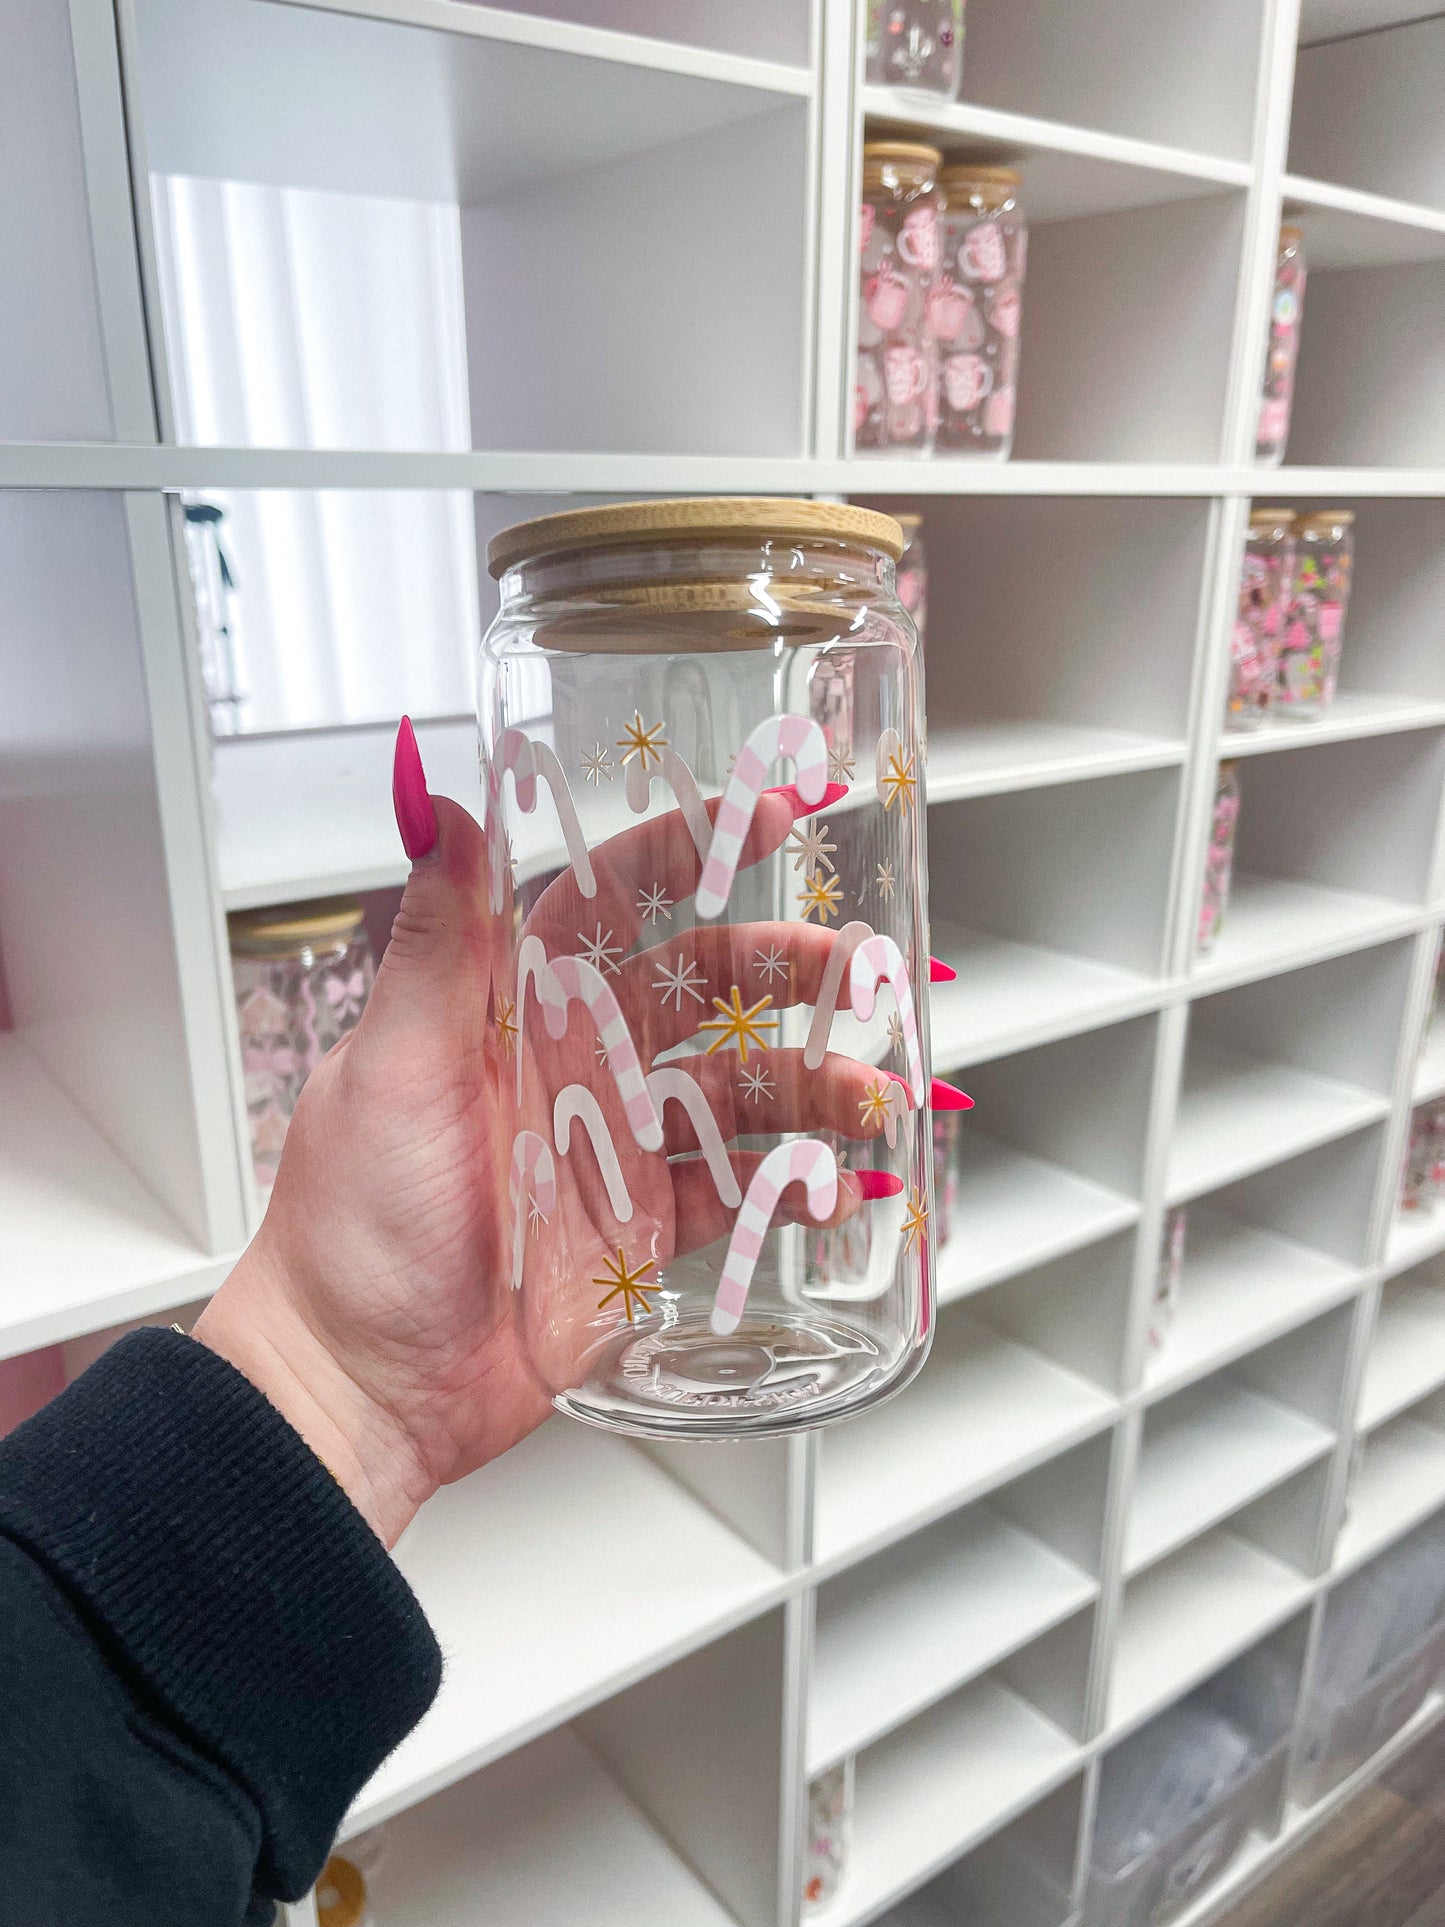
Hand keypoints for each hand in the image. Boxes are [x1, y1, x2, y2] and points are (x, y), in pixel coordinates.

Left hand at [196, 723, 907, 1545]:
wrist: (360, 1385)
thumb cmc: (352, 1225)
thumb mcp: (392, 1067)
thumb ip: (434, 946)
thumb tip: (442, 812)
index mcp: (513, 1009)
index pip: (612, 903)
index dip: (686, 852)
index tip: (765, 816)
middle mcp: (573, 1065)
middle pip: (700, 989)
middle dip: (783, 971)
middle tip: (855, 972)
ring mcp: (612, 1148)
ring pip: (734, 1091)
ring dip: (808, 1084)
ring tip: (865, 1099)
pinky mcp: (639, 1231)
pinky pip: (734, 1194)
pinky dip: (791, 1187)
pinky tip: (833, 1186)